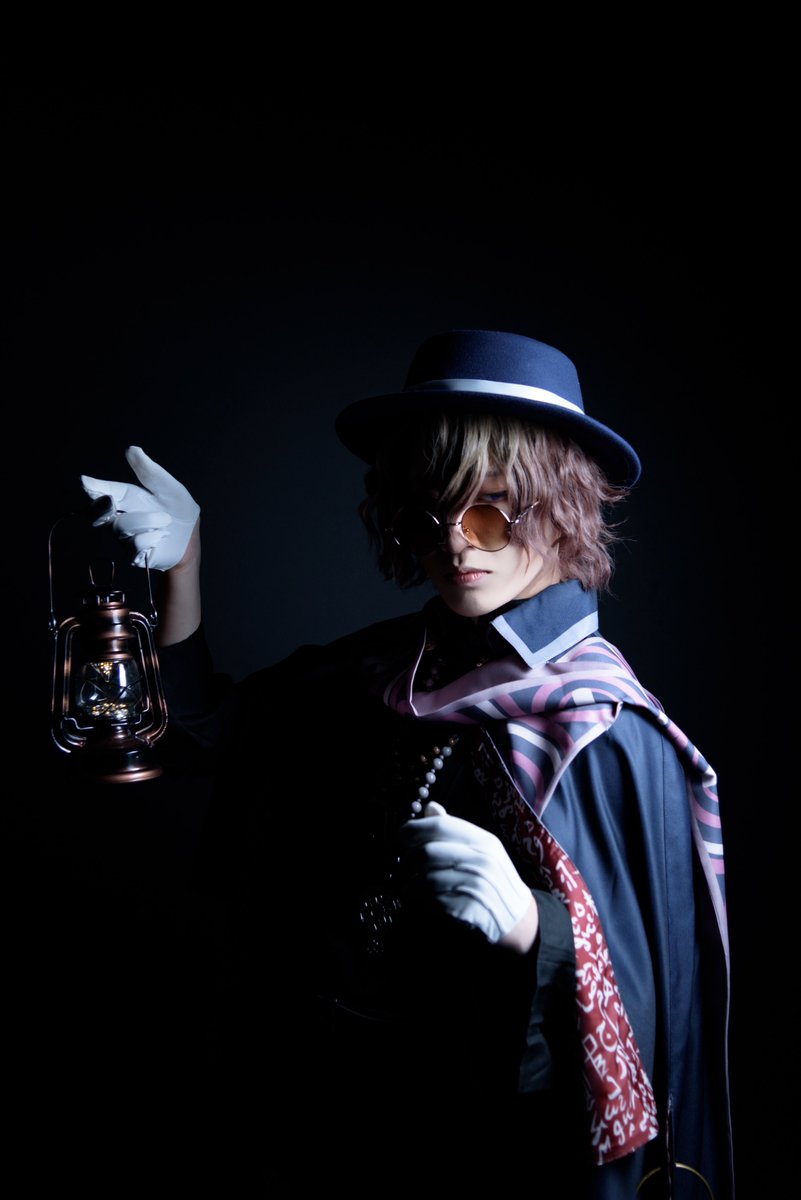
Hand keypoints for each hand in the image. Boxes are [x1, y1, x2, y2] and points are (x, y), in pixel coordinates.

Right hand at [81, 446, 199, 570]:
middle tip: (110, 501)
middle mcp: (121, 516)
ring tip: (165, 521)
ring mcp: (124, 537)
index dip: (93, 487)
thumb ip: (149, 471)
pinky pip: (135, 544)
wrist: (191, 541)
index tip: (85, 482)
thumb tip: (132, 449)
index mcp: (127, 497)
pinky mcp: (132, 555)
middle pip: (99, 512)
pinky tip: (161, 536)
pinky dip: (152, 537)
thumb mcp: (169, 488)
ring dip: (147, 521)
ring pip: (121, 526)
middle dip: (103, 507)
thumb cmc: (179, 512)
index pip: (104, 491)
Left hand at [397, 801, 534, 944]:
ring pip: (427, 879)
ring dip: (410, 884)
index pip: (440, 826)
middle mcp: (482, 860)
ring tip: (407, 887)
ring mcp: (478, 885)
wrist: (518, 917)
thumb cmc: (494, 879)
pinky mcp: (471, 909)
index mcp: (483, 840)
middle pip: (428, 852)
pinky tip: (421, 901)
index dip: (413, 829)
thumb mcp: (482, 849)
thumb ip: (455, 829)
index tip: (398, 838)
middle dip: (405, 862)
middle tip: (398, 870)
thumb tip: (430, 807)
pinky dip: (421, 901)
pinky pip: (434, 901)